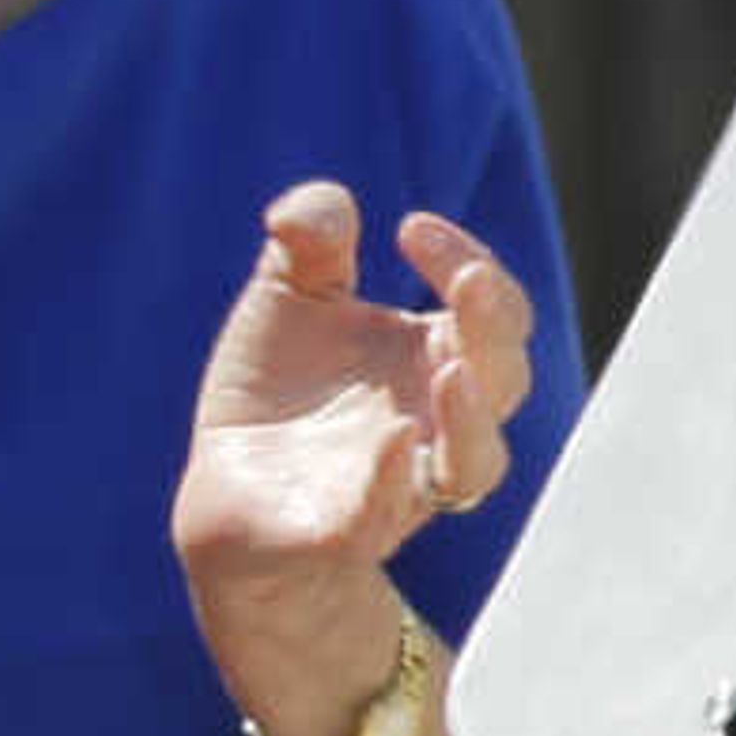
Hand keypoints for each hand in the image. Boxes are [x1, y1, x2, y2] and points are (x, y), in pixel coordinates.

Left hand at [172, 184, 528, 609]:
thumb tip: (321, 206)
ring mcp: (402, 482)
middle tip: (467, 277)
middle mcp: (437, 422)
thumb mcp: (286, 299)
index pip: (491, 308)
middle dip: (493, 326)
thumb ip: (308, 243)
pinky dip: (390, 481)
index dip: (468, 261)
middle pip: (503, 377)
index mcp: (435, 357)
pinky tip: (389, 443)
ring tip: (450, 370)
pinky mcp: (347, 529)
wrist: (231, 493)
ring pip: (471, 464)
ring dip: (469, 416)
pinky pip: (383, 514)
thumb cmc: (278, 389)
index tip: (412, 227)